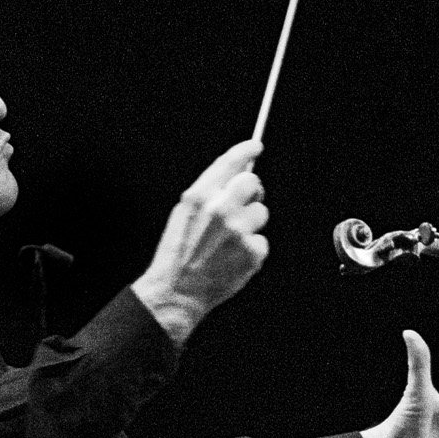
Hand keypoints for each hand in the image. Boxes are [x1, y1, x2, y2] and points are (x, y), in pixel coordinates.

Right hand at [131, 140, 268, 343]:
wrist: (176, 291)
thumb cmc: (178, 252)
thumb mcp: (183, 213)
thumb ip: (207, 192)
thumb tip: (236, 172)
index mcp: (199, 197)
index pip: (230, 162)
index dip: (246, 150)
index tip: (256, 146)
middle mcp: (221, 210)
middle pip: (253, 183)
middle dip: (251, 191)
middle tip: (243, 204)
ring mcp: (239, 231)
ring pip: (261, 213)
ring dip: (251, 224)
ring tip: (230, 241)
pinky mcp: (252, 252)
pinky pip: (262, 240)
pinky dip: (251, 249)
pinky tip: (233, 258)